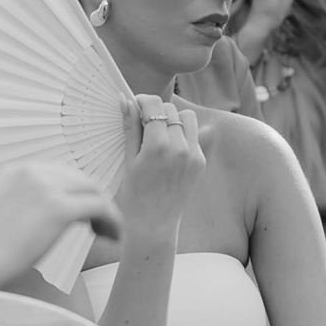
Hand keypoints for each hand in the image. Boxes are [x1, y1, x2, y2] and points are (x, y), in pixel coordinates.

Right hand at [0, 164, 122, 302]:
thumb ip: (22, 205)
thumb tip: (45, 218)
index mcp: (16, 170)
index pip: (61, 174)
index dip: (77, 193)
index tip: (86, 213)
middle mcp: (32, 172)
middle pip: (81, 180)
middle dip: (94, 200)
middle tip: (102, 224)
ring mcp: (46, 188)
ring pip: (94, 193)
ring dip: (106, 212)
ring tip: (110, 234)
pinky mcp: (60, 209)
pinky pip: (101, 208)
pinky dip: (113, 222)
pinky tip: (115, 238)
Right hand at [115, 95, 204, 240]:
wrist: (153, 225)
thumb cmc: (134, 194)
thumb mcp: (129, 159)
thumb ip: (130, 127)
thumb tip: (125, 100)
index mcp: (158, 145)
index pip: (154, 105)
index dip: (142, 101)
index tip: (135, 106)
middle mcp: (180, 147)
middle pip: (170, 109)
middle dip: (156, 111)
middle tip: (143, 124)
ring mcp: (194, 155)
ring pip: (188, 118)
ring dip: (173, 120)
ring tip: (158, 134)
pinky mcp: (200, 162)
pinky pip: (196, 136)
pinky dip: (184, 134)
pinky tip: (170, 147)